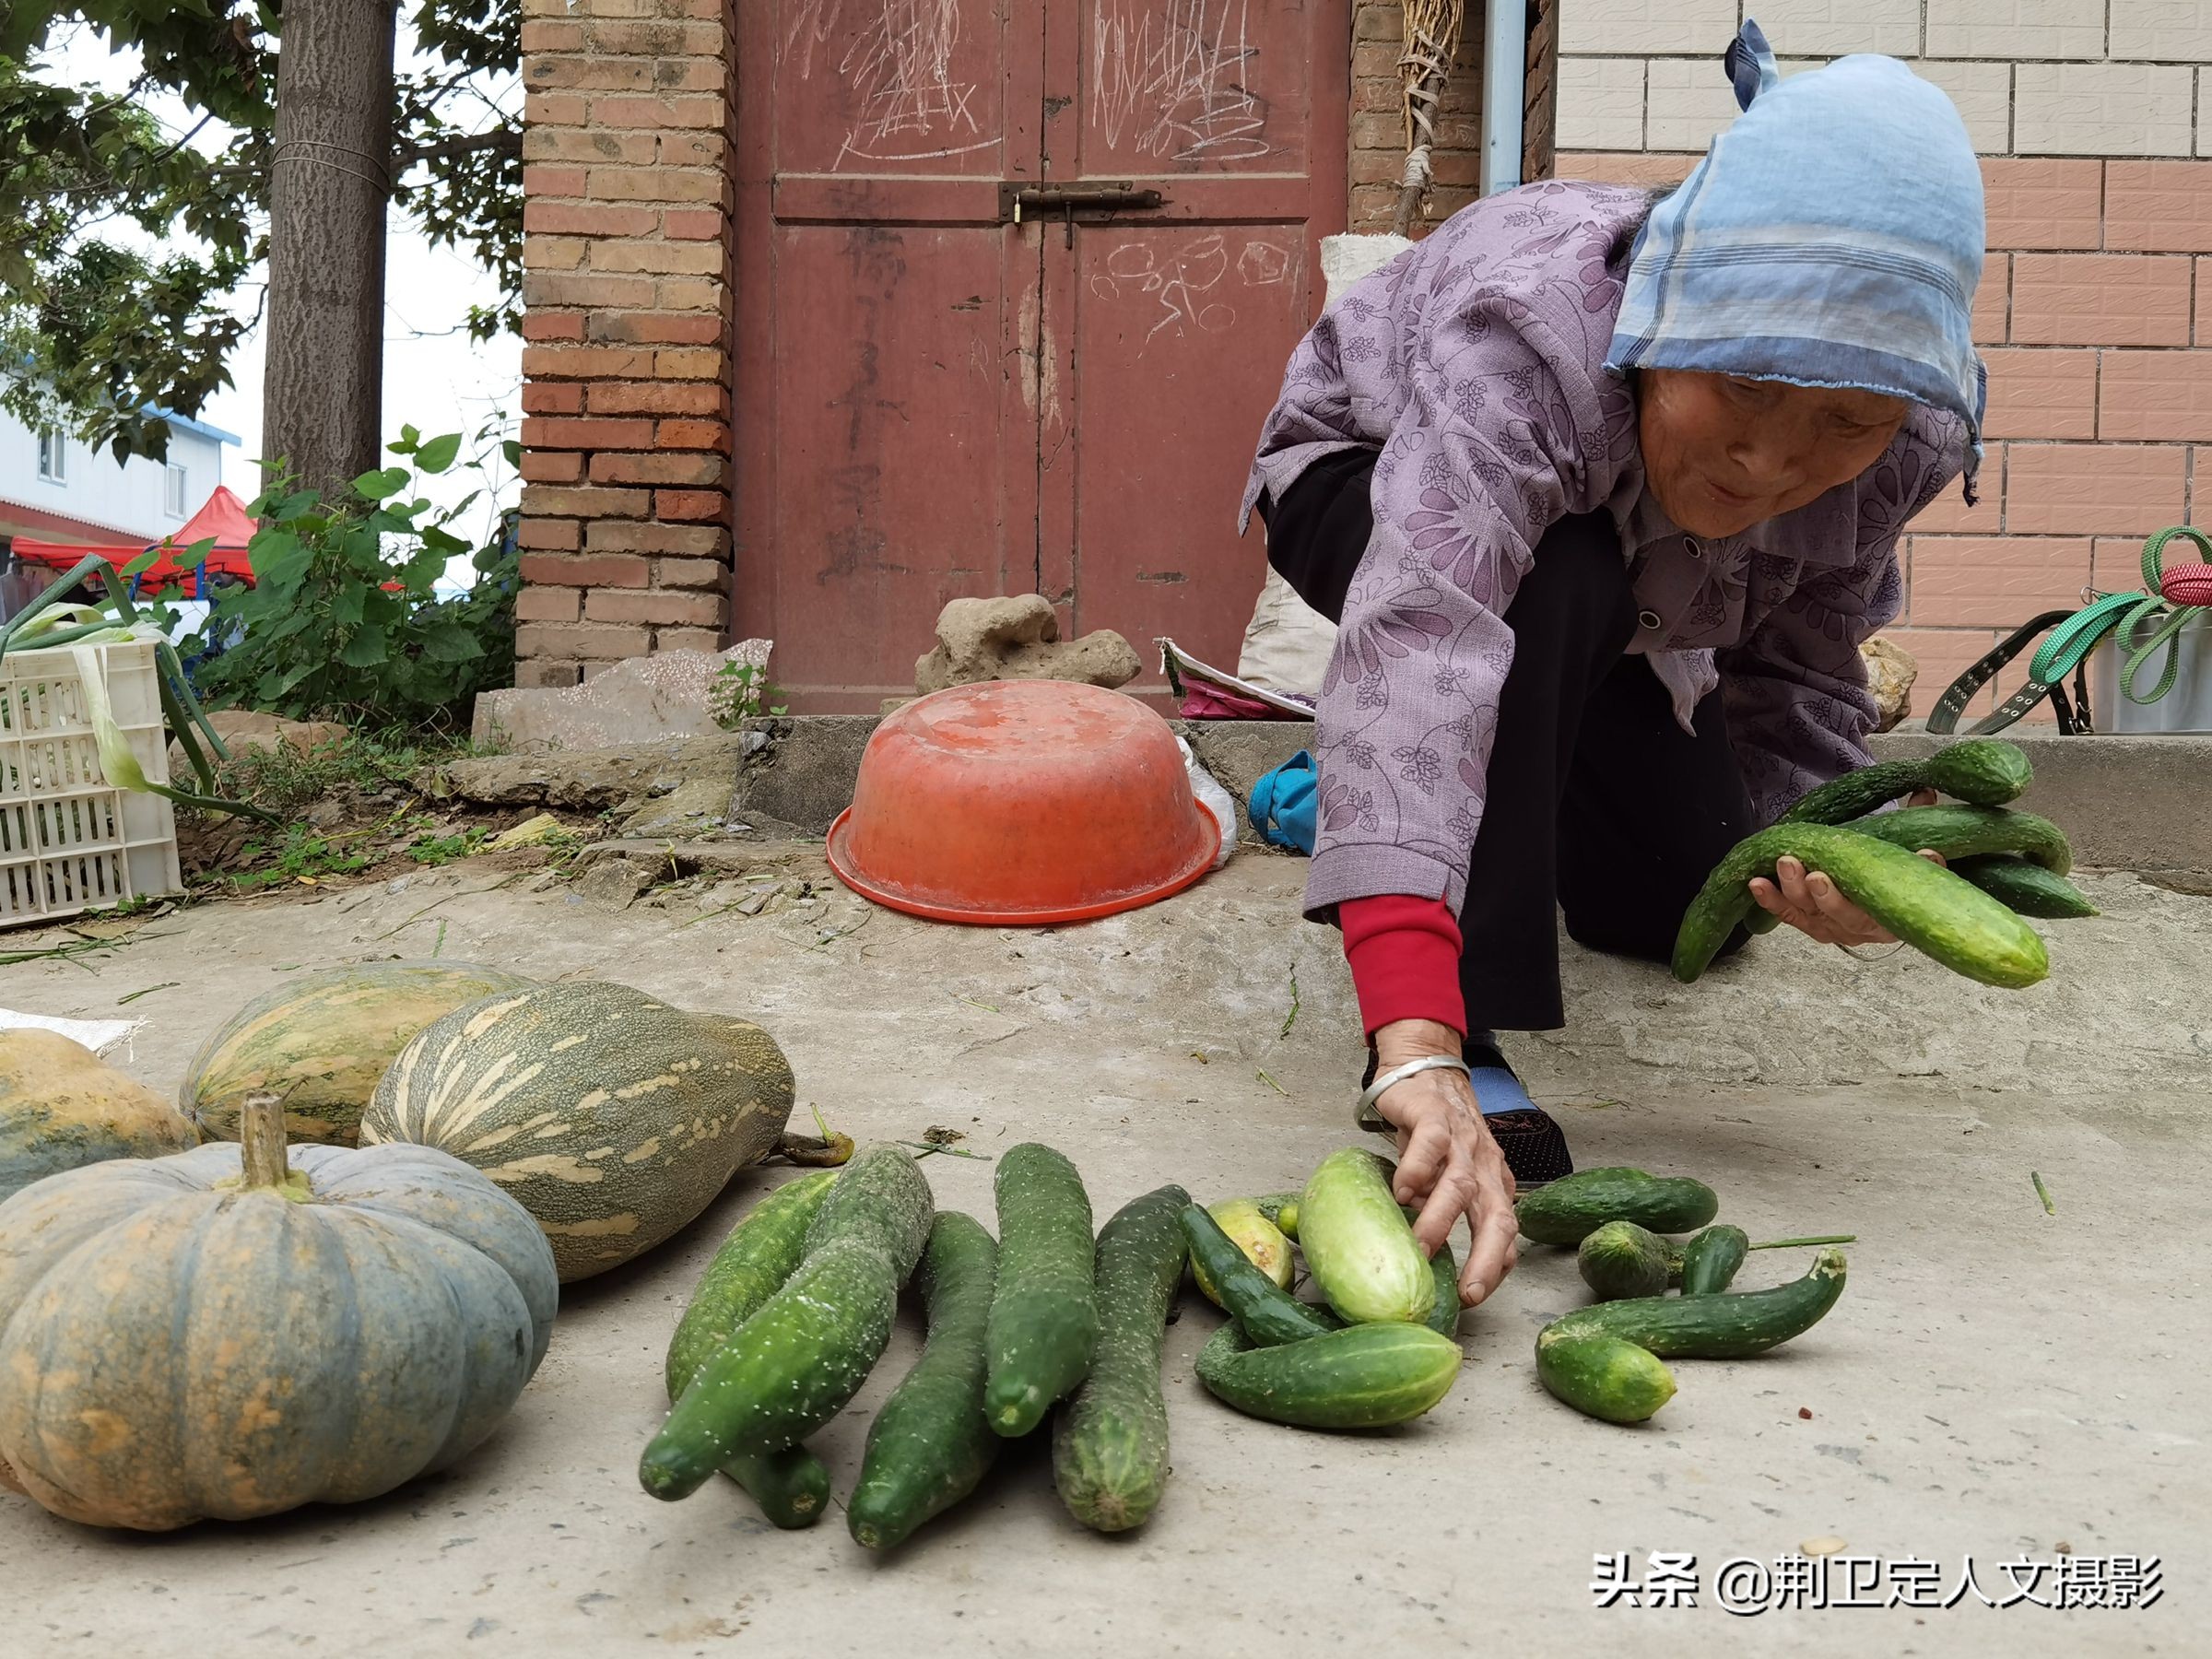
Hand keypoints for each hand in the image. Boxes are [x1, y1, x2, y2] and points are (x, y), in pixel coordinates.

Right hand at [1368, 1019, 1518, 1306]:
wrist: (1424, 1066)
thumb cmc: (1434, 1129)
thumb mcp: (1448, 1169)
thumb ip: (1444, 1205)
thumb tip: (1427, 1248)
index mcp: (1493, 1181)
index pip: (1508, 1230)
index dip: (1498, 1264)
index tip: (1476, 1295)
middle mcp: (1485, 1164)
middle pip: (1498, 1216)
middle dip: (1488, 1259)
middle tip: (1469, 1292)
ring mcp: (1462, 1139)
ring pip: (1461, 1185)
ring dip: (1441, 1221)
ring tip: (1419, 1248)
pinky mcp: (1434, 1116)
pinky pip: (1431, 1144)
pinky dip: (1418, 1170)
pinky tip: (1401, 1193)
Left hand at [1748, 790, 1944, 945]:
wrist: (1889, 909)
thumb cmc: (1898, 879)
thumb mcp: (1912, 855)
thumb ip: (1919, 823)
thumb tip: (1925, 791)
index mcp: (1889, 915)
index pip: (1878, 908)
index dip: (1868, 892)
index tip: (1835, 875)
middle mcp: (1859, 926)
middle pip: (1837, 914)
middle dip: (1821, 893)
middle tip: (1809, 872)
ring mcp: (1832, 927)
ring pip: (1808, 912)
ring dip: (1791, 890)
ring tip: (1784, 863)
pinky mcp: (1810, 924)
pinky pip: (1788, 915)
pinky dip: (1771, 900)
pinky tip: (1757, 883)